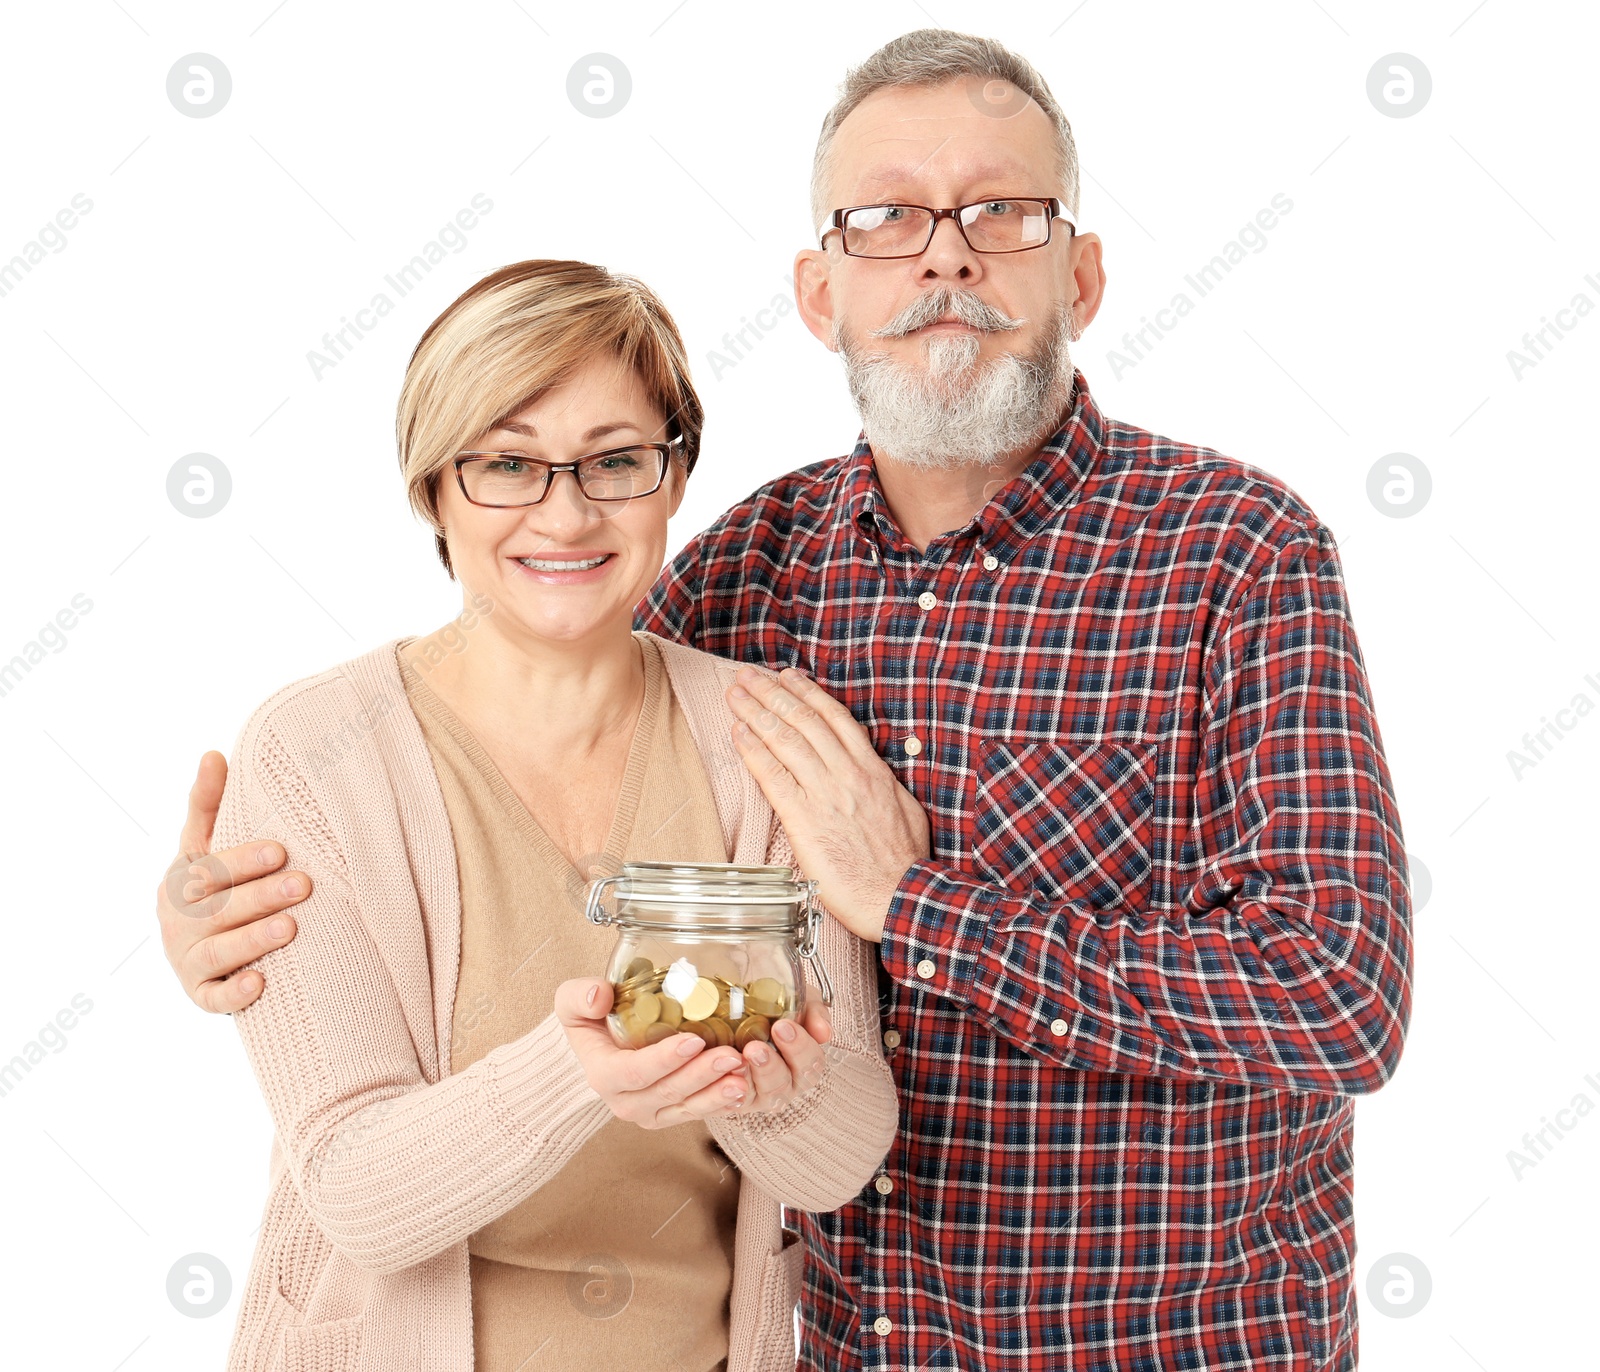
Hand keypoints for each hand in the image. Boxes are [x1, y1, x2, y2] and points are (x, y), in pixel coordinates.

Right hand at [157, 751, 309, 1012]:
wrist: (208, 950)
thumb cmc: (218, 884)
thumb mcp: (208, 846)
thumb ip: (209, 804)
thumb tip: (212, 752)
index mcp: (181, 878)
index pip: (208, 867)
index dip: (243, 859)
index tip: (281, 849)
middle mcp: (178, 919)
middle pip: (216, 907)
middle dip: (260, 895)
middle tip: (304, 884)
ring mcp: (186, 958)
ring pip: (218, 950)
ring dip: (252, 938)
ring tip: (290, 928)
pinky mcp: (200, 994)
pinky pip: (214, 998)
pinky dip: (235, 994)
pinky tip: (260, 983)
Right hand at [555, 978, 752, 1127]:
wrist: (600, 1043)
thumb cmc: (590, 1018)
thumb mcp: (573, 1000)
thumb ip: (580, 995)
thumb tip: (599, 997)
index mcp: (604, 1075)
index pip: (636, 1071)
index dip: (664, 1059)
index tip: (694, 1040)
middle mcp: (626, 1102)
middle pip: (668, 1092)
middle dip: (701, 1075)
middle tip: (731, 1056)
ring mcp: (651, 1112)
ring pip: (687, 1107)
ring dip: (717, 1094)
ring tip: (742, 1077)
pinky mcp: (671, 1114)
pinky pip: (698, 1112)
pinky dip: (722, 1103)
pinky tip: (743, 1090)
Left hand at [726, 666, 929, 941]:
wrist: (899, 896)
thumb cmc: (904, 863)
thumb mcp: (906, 810)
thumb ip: (883, 786)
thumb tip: (873, 772)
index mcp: (872, 770)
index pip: (834, 718)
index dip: (808, 693)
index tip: (788, 676)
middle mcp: (847, 774)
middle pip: (803, 720)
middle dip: (772, 693)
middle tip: (748, 675)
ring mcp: (825, 794)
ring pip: (785, 740)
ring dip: (756, 712)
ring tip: (735, 693)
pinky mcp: (804, 819)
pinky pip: (773, 776)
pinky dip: (753, 751)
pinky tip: (737, 733)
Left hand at [732, 998, 834, 1112]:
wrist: (732, 1013)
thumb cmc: (771, 1010)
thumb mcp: (796, 1001)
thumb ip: (814, 1011)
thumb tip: (824, 1032)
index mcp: (804, 1064)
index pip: (813, 1063)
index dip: (800, 1047)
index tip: (782, 1026)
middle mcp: (786, 1085)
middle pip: (785, 1084)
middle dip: (771, 1066)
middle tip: (755, 1047)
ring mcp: (760, 1096)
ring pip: (763, 1095)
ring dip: (752, 1076)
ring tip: (740, 1056)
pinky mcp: (736, 1101)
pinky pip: (736, 1101)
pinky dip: (732, 1090)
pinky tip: (728, 1074)